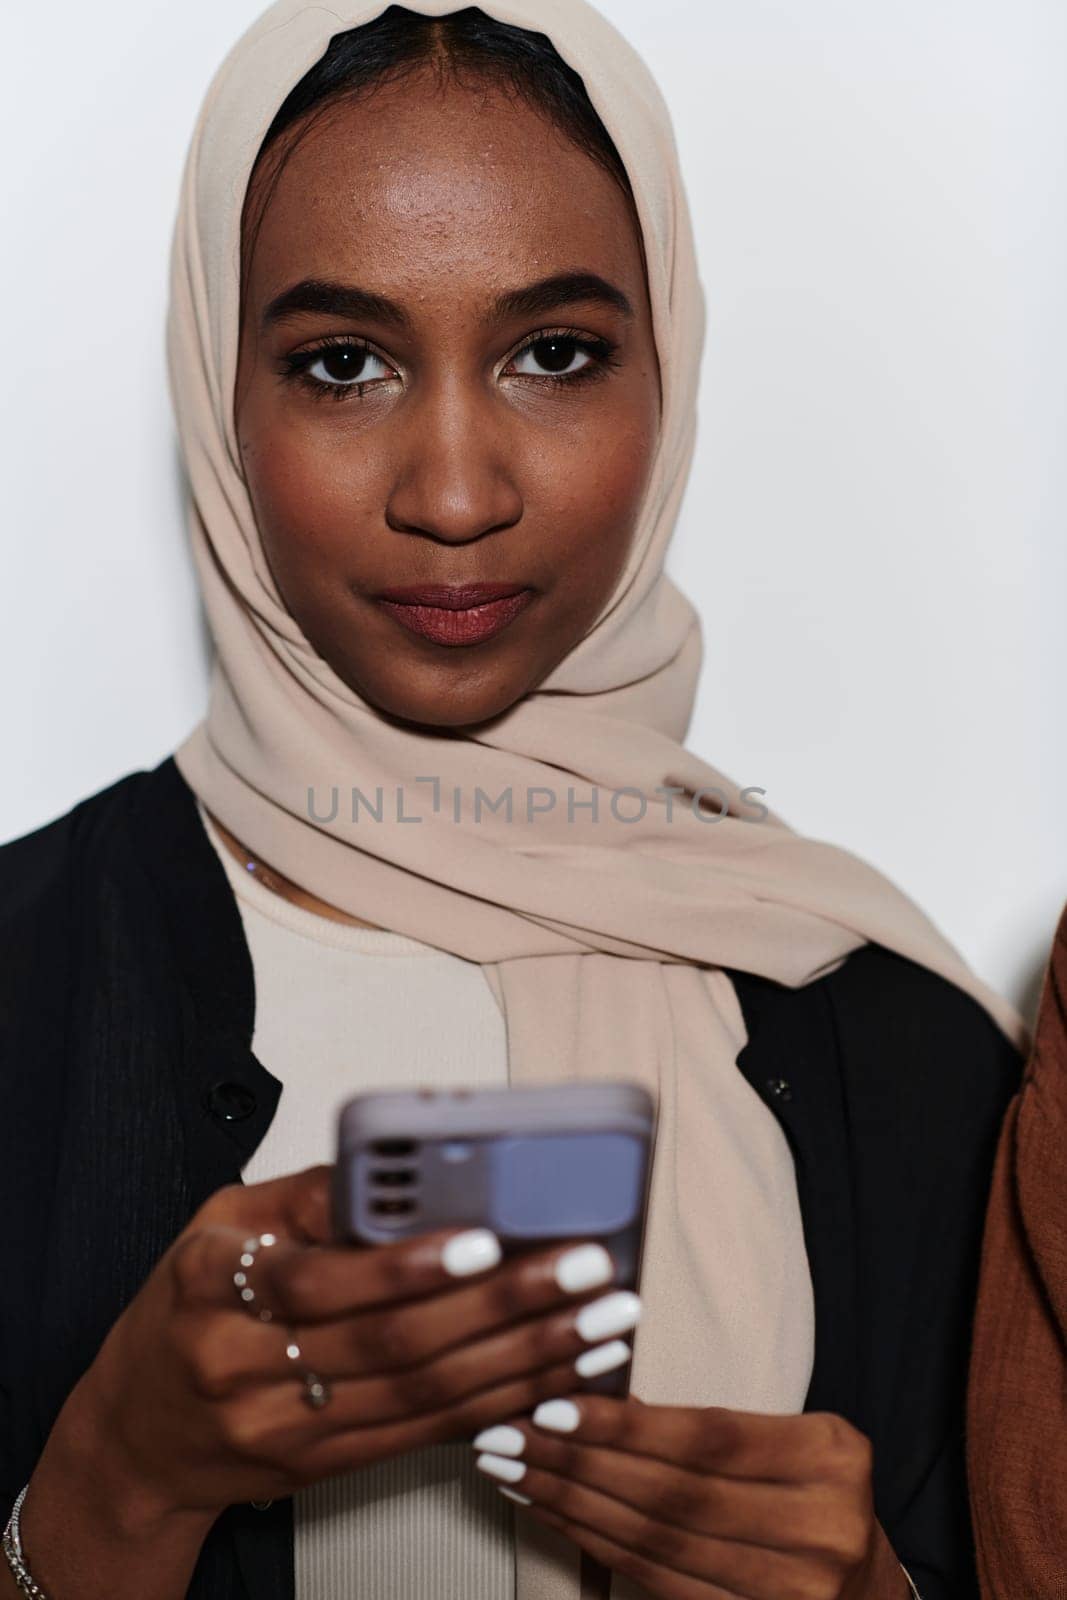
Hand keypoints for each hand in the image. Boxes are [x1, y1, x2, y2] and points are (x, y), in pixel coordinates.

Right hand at [36, 1165, 640, 1523]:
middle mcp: (241, 1362)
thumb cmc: (189, 1305)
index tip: (488, 1238)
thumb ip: (310, 1195)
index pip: (320, 1277)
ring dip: (524, 1359)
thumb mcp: (223, 1224)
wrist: (137, 1430)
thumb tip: (409, 1169)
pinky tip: (556, 1376)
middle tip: (584, 1269)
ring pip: (422, 1395)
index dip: (410, 1263)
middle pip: (390, 1342)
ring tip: (597, 1322)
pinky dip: (498, 1402)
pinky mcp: (321, 1467)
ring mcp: (282, 1429)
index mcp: (211, 1281)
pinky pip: (423, 1435)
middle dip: (504, 1306)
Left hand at [471, 1394, 912, 1599]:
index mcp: (830, 1460)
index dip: (628, 1426)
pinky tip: (552, 1512)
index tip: (553, 1405)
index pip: (710, 1439)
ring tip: (512, 1468)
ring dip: (572, 1503)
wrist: (865, 1589)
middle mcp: (819, 1530)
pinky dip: (594, 1544)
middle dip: (579, 1463)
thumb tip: (602, 1397)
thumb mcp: (795, 1439)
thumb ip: (718, 1427)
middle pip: (674, 1495)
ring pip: (655, 1542)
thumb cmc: (815, 1492)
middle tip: (506, 1434)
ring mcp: (790, 1593)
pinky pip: (656, 1581)